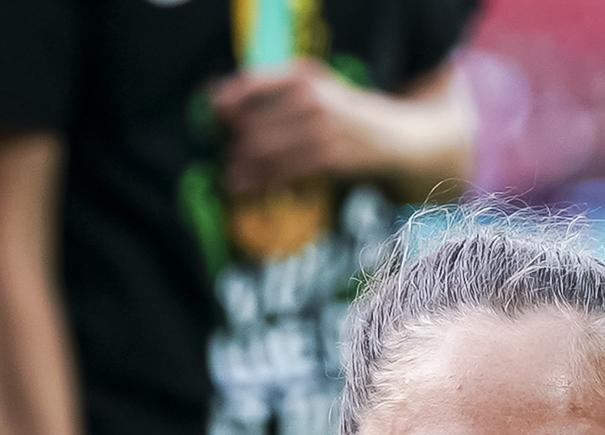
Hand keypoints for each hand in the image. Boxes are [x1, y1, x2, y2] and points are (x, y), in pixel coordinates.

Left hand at [211, 61, 404, 194]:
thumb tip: (223, 99)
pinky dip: (266, 182)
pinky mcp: (327, 157)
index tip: (217, 115)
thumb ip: (276, 86)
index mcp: (303, 76)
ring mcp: (320, 128)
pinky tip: (256, 188)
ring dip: (246, 169)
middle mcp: (310, 98)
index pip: (253, 84)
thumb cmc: (342, 111)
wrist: (388, 135)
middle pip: (256, 123)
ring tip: (234, 180)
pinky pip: (285, 171)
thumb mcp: (316, 85)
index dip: (230, 101)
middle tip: (228, 160)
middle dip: (238, 146)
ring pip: (267, 151)